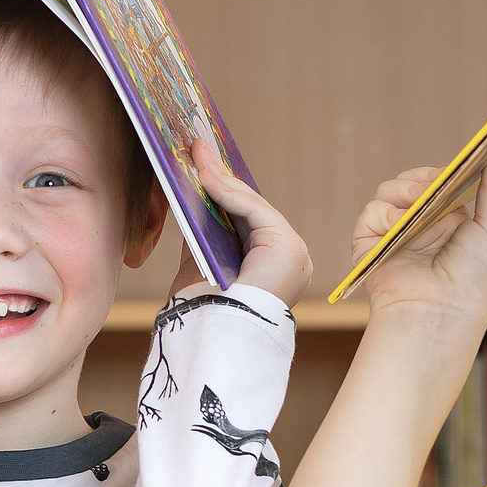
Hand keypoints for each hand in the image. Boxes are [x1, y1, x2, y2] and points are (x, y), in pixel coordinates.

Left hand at [189, 135, 310, 303]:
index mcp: (274, 266)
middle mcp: (291, 258)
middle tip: (197, 148)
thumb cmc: (205, 311)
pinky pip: (254, 211)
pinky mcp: (287, 247)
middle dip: (222, 177)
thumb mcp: (202, 262)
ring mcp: (294, 252)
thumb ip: (204, 232)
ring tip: (197, 155)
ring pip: (252, 206)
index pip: (248, 219)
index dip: (225, 190)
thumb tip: (193, 197)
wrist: (215, 338)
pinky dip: (228, 192)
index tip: (203, 163)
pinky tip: (206, 177)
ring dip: (222, 179)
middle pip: (251, 209)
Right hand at [349, 145, 486, 326]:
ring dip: (408, 192)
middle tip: (440, 186)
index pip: (446, 179)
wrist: (438, 315)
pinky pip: (372, 209)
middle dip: (429, 177)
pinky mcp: (369, 242)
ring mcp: (395, 232)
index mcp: (453, 221)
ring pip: (392, 188)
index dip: (452, 169)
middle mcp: (423, 224)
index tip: (465, 159)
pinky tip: (401, 230)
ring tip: (421, 210)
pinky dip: (387, 215)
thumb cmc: (474, 282)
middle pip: (417, 178)